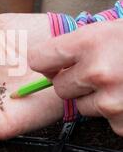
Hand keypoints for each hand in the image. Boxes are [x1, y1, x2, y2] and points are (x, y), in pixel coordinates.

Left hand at [28, 19, 122, 135]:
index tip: (55, 64)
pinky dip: (117, 113)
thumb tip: (47, 61)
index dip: (47, 63)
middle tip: (99, 72)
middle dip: (73, 83)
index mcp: (89, 42)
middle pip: (59, 88)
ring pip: (80, 107)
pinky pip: (107, 121)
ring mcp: (111, 100)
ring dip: (95, 99)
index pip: (38, 59)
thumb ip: (76, 45)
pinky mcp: (122, 122)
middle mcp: (96, 71)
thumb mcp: (106, 30)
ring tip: (120, 82)